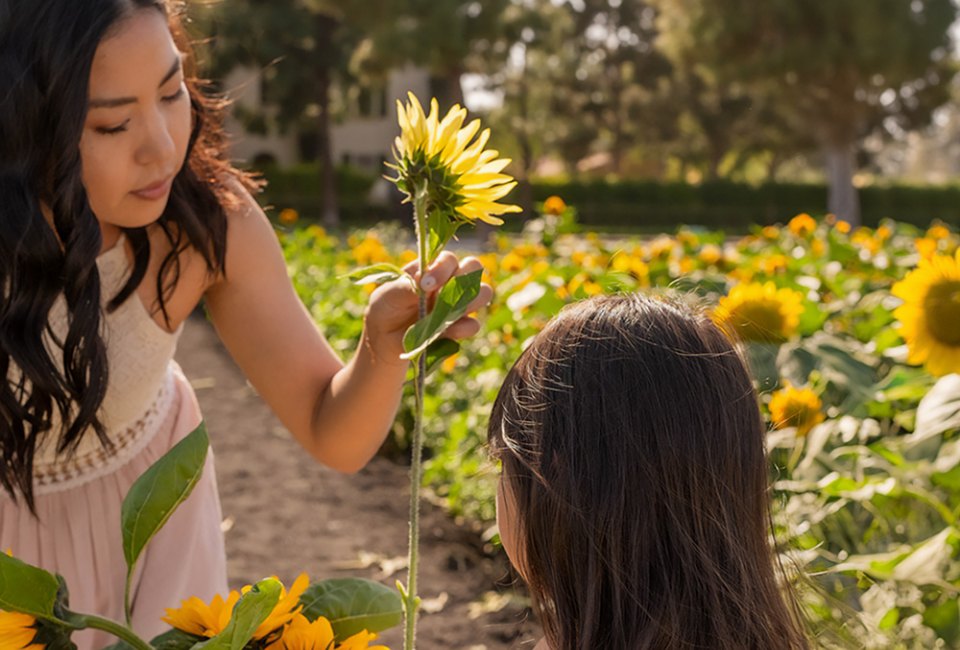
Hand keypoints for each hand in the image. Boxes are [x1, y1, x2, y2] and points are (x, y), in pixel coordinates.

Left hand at [361, 251, 493, 365]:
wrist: (385, 337)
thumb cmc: (387, 306)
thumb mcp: (390, 294)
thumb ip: (407, 286)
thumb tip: (424, 280)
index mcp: (434, 267)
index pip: (449, 259)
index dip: (442, 269)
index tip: (425, 285)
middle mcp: (452, 280)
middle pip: (474, 268)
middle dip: (463, 280)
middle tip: (442, 297)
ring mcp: (459, 303)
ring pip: (483, 293)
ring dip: (469, 302)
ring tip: (448, 312)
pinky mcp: (460, 327)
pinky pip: (473, 325)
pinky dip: (463, 328)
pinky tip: (445, 332)